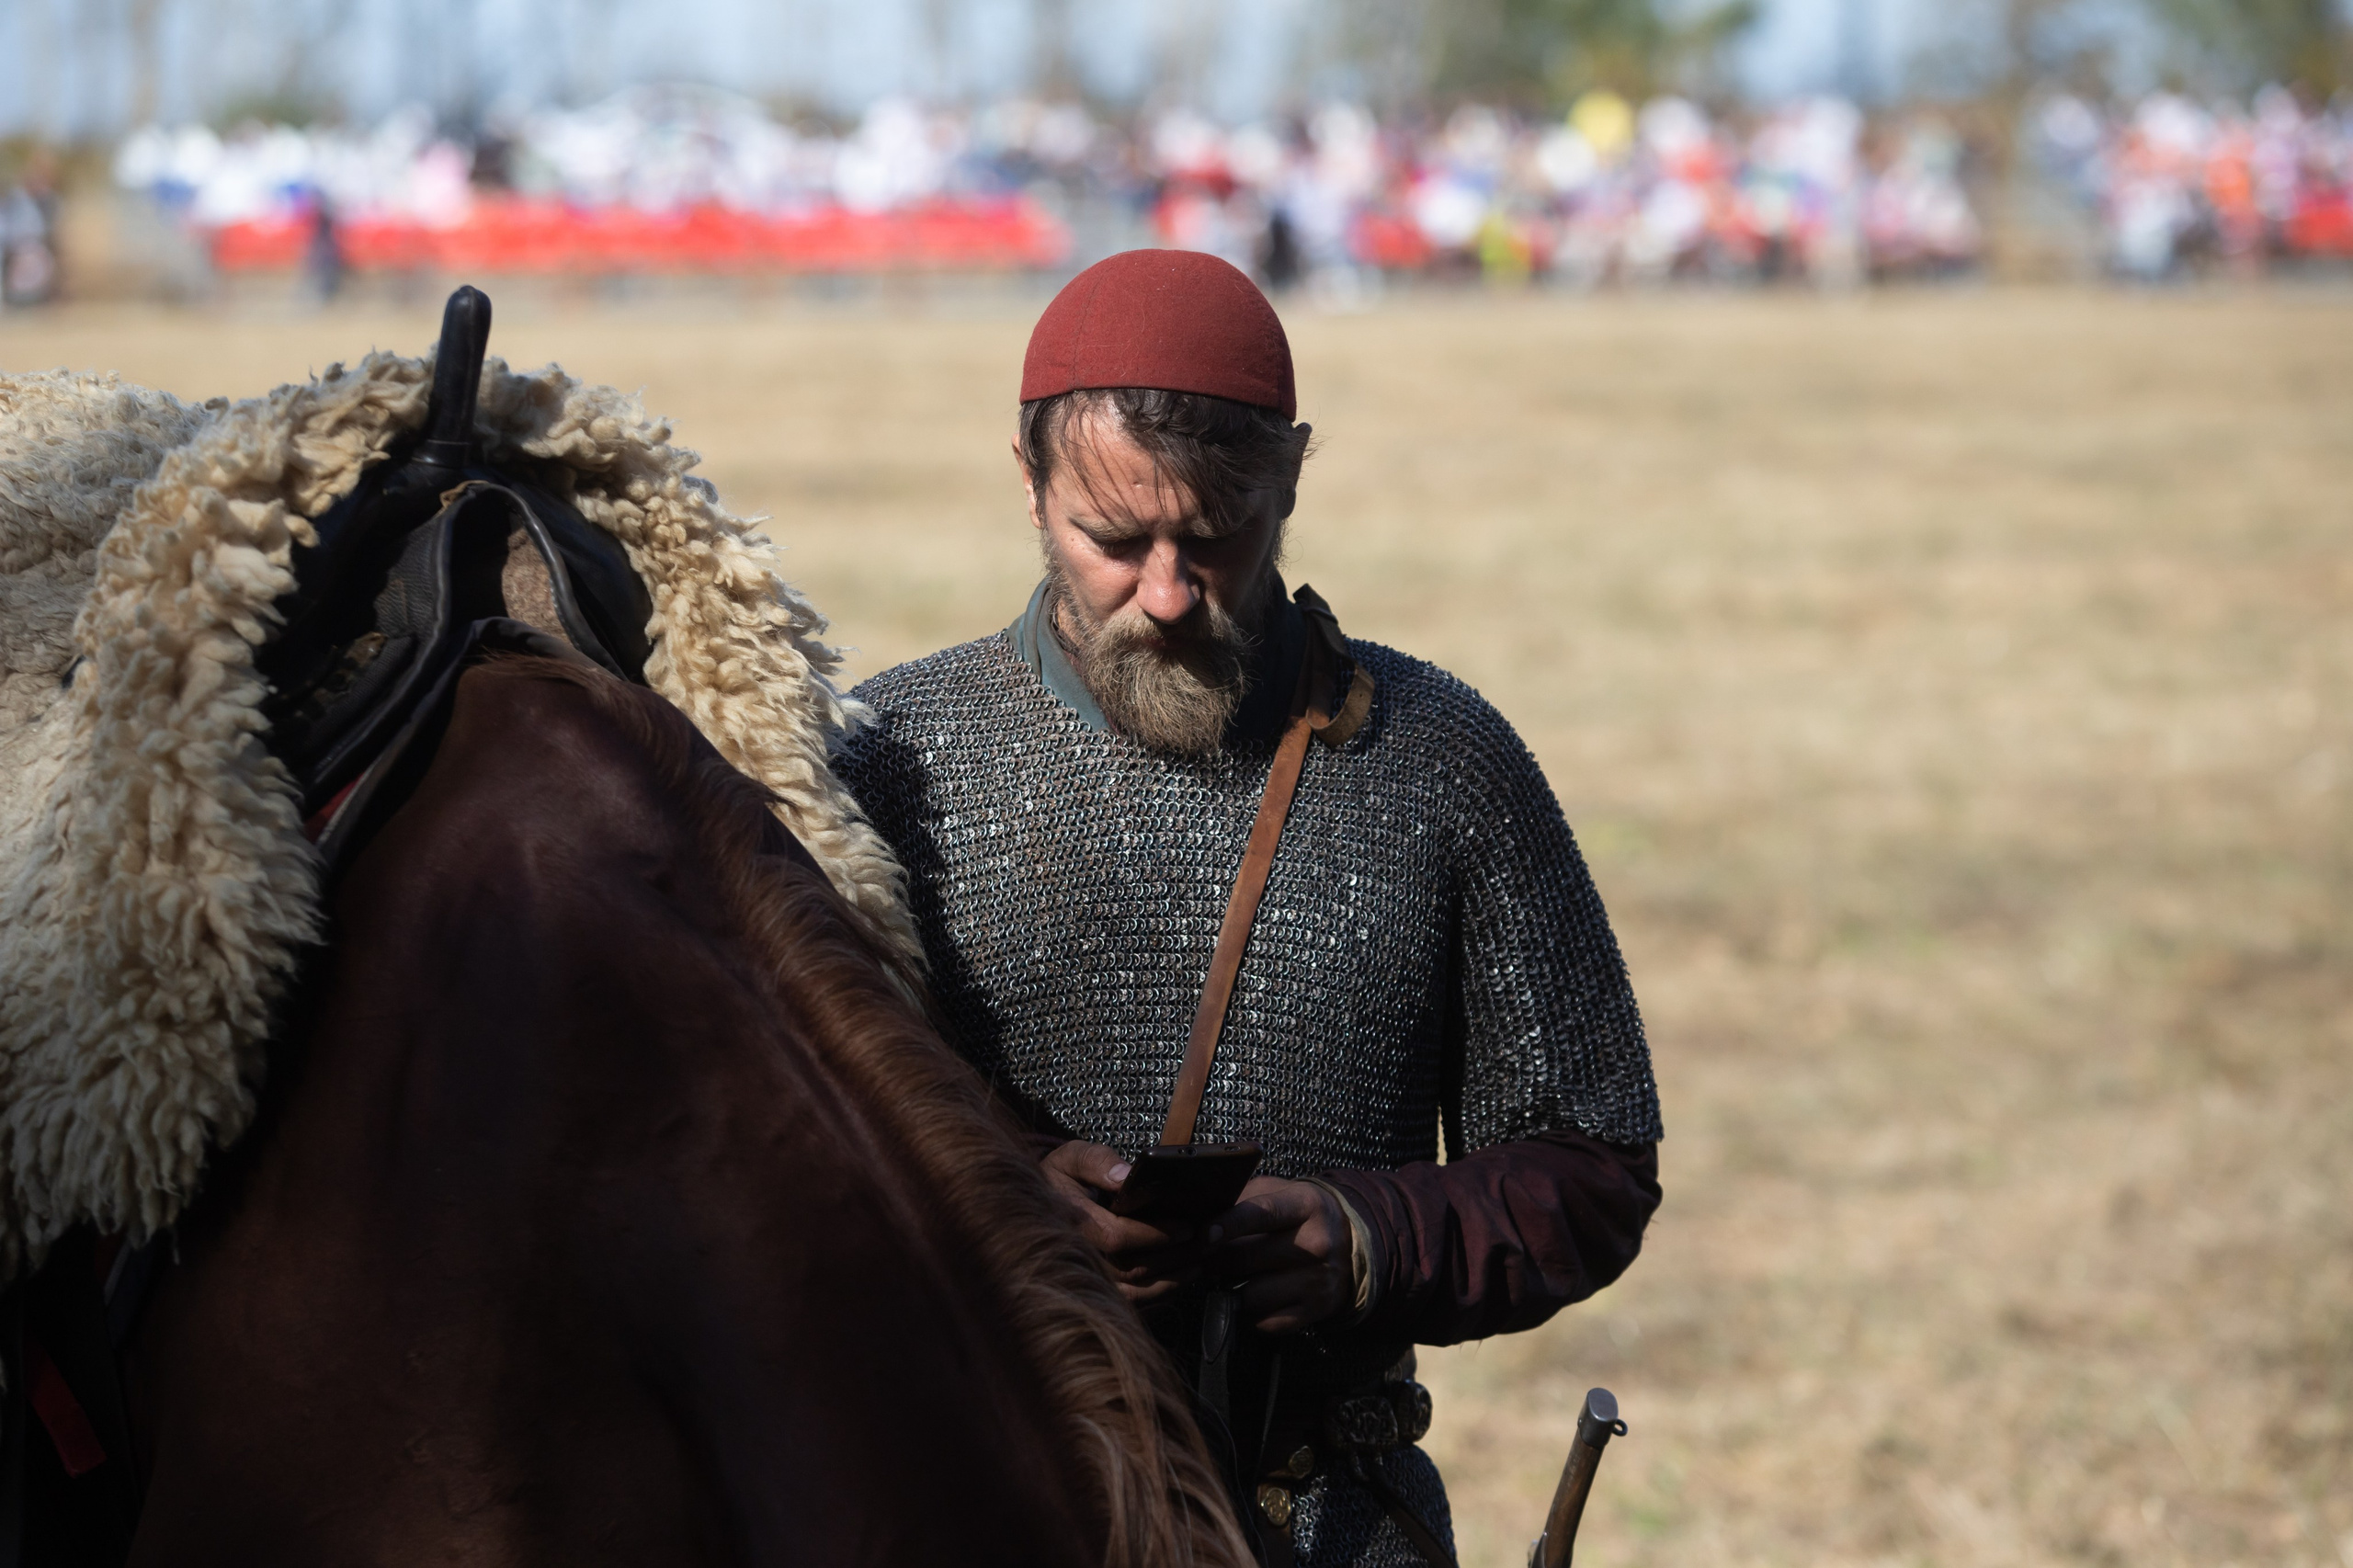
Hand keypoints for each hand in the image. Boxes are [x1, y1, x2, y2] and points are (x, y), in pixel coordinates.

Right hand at [1040, 1141, 1207, 1303]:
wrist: (1033, 1209)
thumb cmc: (1059, 1179)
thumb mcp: (1071, 1158)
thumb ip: (1097, 1162)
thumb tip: (1126, 1178)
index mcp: (1069, 1220)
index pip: (1115, 1236)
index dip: (1153, 1234)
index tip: (1186, 1226)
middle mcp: (1074, 1255)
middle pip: (1131, 1268)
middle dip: (1173, 1256)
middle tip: (1206, 1241)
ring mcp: (1083, 1277)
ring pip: (1133, 1290)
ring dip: (1172, 1277)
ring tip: (1201, 1258)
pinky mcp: (1093, 1291)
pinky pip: (1130, 1301)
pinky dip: (1160, 1292)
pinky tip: (1182, 1276)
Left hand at [1209, 1176, 1355, 1334]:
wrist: (1350, 1244)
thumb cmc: (1300, 1215)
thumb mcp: (1278, 1193)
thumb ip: (1241, 1200)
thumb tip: (1198, 1220)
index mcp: (1305, 1205)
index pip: (1261, 1214)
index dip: (1228, 1225)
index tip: (1204, 1235)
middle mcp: (1316, 1243)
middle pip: (1244, 1259)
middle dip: (1215, 1260)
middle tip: (1205, 1257)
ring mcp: (1318, 1280)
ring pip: (1250, 1296)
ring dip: (1232, 1289)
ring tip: (1235, 1276)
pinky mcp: (1316, 1310)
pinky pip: (1265, 1322)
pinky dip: (1252, 1312)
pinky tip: (1257, 1294)